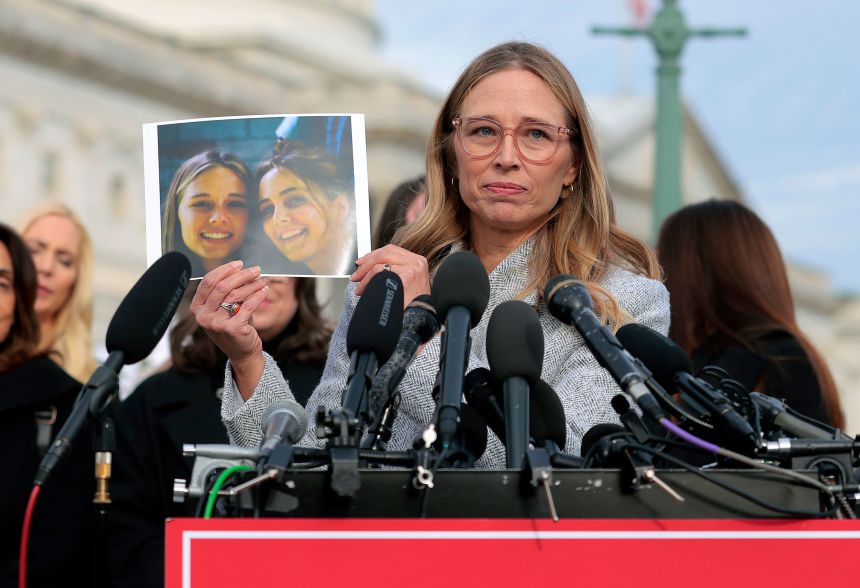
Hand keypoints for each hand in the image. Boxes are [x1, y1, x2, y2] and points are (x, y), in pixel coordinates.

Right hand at [190, 261, 268, 398]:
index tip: (239, 264)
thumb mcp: (223, 308)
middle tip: (255, 270)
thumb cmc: (233, 325)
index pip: (208, 281)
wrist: (242, 352)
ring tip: (262, 280)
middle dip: (241, 275)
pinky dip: (258, 295)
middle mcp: (203, 317)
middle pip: (222, 286)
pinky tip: (265, 289)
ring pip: (236, 295)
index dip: (224, 270)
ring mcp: (216, 324)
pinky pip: (248, 305)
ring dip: (252, 284)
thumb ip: (226, 291)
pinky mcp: (233, 329)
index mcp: (197, 308)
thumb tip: (240, 268)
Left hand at [352, 244, 429, 305]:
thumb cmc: (414, 306)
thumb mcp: (411, 283)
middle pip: (385, 253)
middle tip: (357, 274)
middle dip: (366, 263)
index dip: (374, 255)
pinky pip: (379, 274)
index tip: (363, 262)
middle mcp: (416, 262)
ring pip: (380, 264)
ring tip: (359, 287)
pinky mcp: (405, 277)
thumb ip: (397, 271)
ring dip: (365, 275)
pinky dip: (368, 282)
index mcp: (418, 261)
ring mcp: (412, 269)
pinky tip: (364, 290)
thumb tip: (376, 269)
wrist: (421, 320)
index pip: (392, 250)